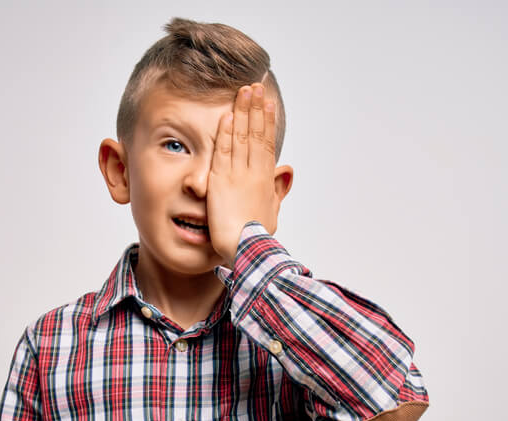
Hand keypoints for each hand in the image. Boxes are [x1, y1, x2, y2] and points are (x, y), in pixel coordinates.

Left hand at [207, 83, 282, 266]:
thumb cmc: (259, 235)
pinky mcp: (220, 181)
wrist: (246, 248)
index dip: (266, 121)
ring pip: (241, 137)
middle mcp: (254, 172)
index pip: (266, 142)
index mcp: (266, 178)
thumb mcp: (273, 209)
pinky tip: (227, 116)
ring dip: (242, 112)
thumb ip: (278, 187)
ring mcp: (237, 174)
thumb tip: (287, 168)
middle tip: (255, 86)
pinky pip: (223, 152)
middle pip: (255, 133)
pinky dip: (226, 134)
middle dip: (256, 108)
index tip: (267, 102)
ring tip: (244, 91)